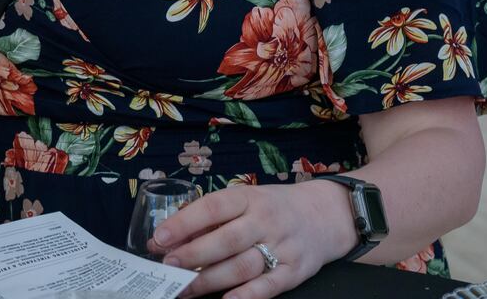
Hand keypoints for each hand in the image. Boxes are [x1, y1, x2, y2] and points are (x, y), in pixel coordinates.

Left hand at [150, 182, 354, 298]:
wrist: (326, 215)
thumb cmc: (274, 207)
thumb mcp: (246, 200)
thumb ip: (213, 217)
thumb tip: (171, 236)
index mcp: (249, 198)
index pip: (213, 208)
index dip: (184, 223)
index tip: (159, 238)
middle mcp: (265, 221)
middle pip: (226, 240)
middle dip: (192, 255)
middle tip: (167, 266)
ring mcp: (282, 247)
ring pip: (242, 267)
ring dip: (210, 280)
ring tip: (184, 288)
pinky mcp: (295, 271)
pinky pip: (267, 287)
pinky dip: (245, 296)